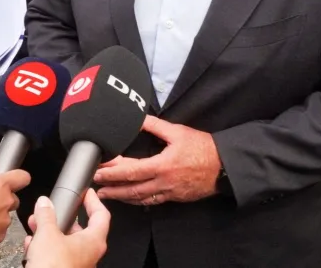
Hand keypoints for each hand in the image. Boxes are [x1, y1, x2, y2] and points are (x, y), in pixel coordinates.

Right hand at [24, 192, 110, 267]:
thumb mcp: (47, 234)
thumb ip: (46, 215)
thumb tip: (45, 204)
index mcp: (93, 241)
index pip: (101, 215)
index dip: (94, 201)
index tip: (88, 193)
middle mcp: (88, 254)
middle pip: (79, 228)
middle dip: (61, 218)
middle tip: (51, 209)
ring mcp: (76, 264)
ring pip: (64, 242)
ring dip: (48, 232)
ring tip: (35, 225)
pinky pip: (56, 255)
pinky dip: (44, 247)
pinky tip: (31, 244)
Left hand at [93, 115, 220, 205]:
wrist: (225, 167)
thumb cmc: (203, 147)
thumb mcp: (177, 132)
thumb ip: (154, 125)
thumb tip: (137, 118)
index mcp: (162, 165)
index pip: (131, 171)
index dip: (112, 172)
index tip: (98, 171)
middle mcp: (163, 182)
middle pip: (131, 189)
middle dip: (111, 188)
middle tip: (95, 187)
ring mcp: (169, 193)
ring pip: (140, 199)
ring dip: (122, 197)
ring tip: (106, 195)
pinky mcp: (175, 198)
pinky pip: (152, 202)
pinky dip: (138, 201)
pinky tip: (130, 198)